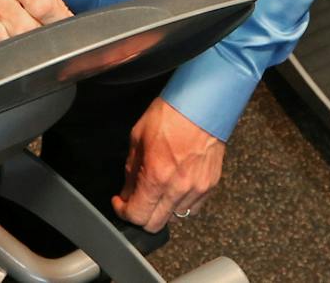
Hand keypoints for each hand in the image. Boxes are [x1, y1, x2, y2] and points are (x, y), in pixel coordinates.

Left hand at [113, 98, 225, 232]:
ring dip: (161, 210)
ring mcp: (197, 189)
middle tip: (135, 200)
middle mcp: (178, 188)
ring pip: (174, 218)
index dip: (123, 211)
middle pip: (155, 224)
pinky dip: (180, 204)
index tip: (119, 202)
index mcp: (157, 176)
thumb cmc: (170, 115)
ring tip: (156, 191)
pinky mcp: (210, 186)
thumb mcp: (137, 138)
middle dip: (140, 215)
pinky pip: (192, 208)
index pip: (137, 215)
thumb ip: (131, 170)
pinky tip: (173, 188)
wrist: (202, 105)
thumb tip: (127, 191)